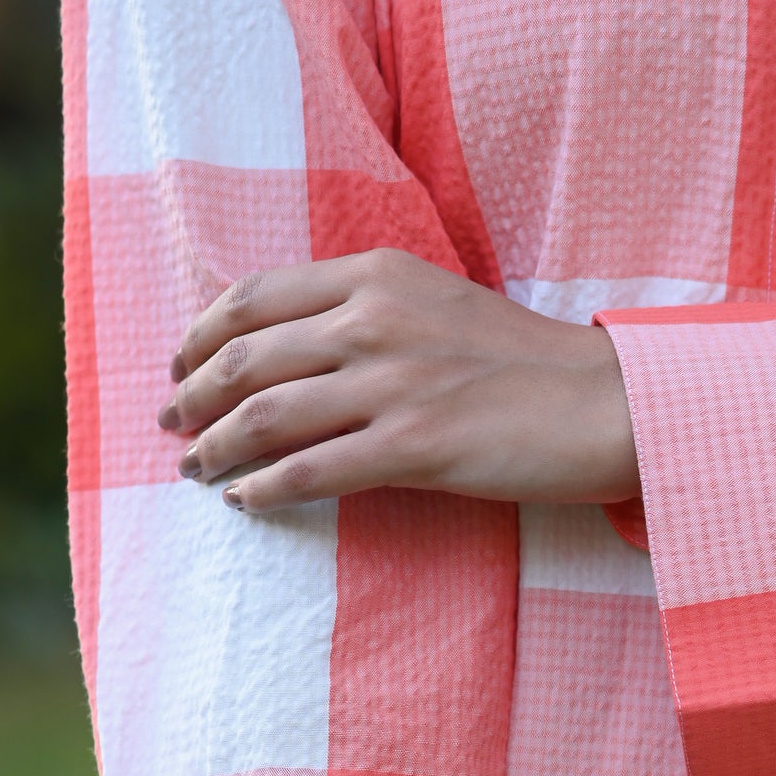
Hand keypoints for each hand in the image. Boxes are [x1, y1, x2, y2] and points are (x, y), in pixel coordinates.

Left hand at [157, 248, 639, 513]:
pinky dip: (266, 488)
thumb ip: (370, 311)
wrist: (604, 405)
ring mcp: (392, 384)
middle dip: (193, 394)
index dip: (202, 333)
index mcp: (376, 274)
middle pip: (246, 357)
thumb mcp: (439, 305)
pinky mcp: (414, 448)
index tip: (182, 363)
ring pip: (266, 417)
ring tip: (196, 468)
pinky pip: (312, 471)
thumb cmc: (528, 364)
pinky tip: (247, 500)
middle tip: (171, 423)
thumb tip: (301, 346)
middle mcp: (373, 321)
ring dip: (216, 447)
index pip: (255, 296)